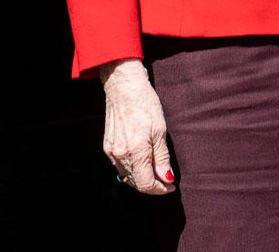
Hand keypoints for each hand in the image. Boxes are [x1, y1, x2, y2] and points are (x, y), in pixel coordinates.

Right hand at [101, 58, 176, 194]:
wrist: (124, 88)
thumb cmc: (146, 105)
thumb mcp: (160, 130)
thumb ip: (161, 157)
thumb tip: (166, 178)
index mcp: (135, 151)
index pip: (145, 183)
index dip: (159, 189)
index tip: (171, 186)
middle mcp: (120, 155)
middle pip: (136, 182)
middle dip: (152, 185)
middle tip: (166, 180)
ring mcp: (111, 152)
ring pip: (127, 176)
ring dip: (142, 178)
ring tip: (157, 172)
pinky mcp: (107, 147)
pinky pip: (120, 167)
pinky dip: (132, 170)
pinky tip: (142, 163)